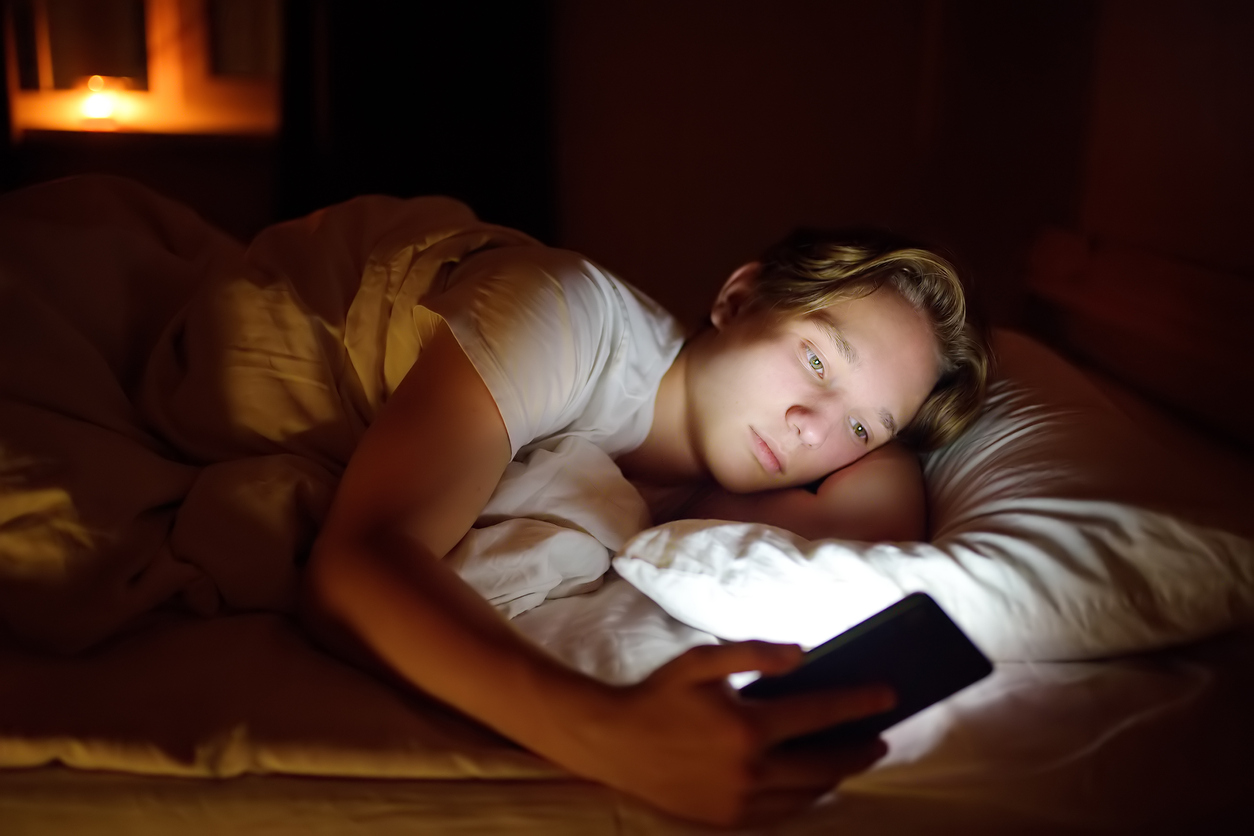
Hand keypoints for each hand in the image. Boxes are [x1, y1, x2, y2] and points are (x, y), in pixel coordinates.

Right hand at [553, 641, 893, 826]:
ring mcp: (740, 801)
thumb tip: (802, 654)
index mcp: (748, 727)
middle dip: (858, 750)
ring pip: (807, 794)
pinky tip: (812, 784)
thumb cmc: (658, 696)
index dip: (858, 704)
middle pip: (825, 764)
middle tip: (880, 739)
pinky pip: (781, 813)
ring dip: (835, 777)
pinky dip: (804, 797)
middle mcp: (751, 770)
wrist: (613, 743)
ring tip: (850, 760)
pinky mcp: (728, 819)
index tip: (888, 697)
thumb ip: (754, 654)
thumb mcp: (702, 662)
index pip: (819, 715)